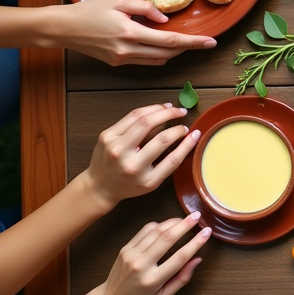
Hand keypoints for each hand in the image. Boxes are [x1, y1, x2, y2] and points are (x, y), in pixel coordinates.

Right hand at [48, 0, 215, 65]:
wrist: (62, 29)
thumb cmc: (88, 11)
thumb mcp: (118, 2)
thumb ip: (145, 8)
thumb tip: (165, 18)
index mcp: (130, 33)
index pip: (170, 41)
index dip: (193, 43)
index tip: (211, 42)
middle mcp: (128, 51)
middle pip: (168, 55)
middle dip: (188, 49)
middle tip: (203, 42)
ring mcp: (122, 60)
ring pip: (158, 61)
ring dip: (174, 53)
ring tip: (186, 43)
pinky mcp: (117, 63)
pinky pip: (145, 62)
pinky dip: (158, 55)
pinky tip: (162, 46)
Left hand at [81, 103, 199, 210]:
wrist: (99, 186)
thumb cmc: (129, 185)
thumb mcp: (153, 181)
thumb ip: (171, 161)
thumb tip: (191, 138)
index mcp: (142, 176)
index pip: (170, 156)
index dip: (186, 142)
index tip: (194, 132)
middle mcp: (126, 160)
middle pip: (152, 129)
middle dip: (171, 116)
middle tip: (183, 113)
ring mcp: (114, 145)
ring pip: (140, 118)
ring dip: (159, 109)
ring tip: (171, 107)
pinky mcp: (106, 135)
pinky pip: (130, 117)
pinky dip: (146, 110)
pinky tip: (156, 109)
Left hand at [99, 214, 208, 294]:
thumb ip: (182, 278)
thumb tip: (198, 258)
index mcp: (153, 280)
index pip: (179, 257)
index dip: (195, 243)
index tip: (206, 232)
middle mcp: (141, 265)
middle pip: (167, 239)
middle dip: (184, 225)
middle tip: (197, 216)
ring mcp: (131, 255)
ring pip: (156, 231)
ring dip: (173, 222)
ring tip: (184, 219)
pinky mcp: (125, 248)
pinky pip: (145, 230)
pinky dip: (159, 224)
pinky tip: (167, 225)